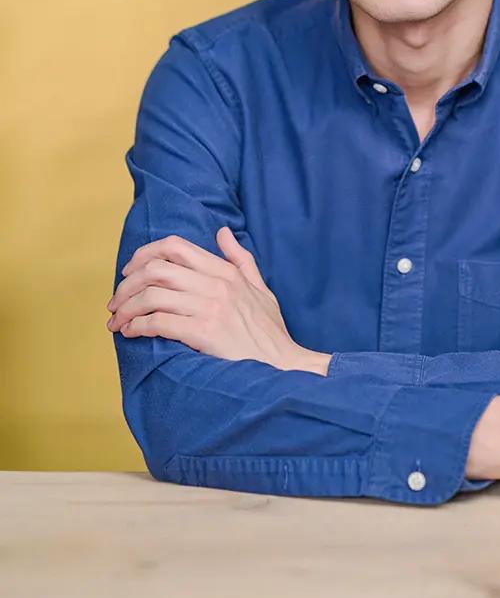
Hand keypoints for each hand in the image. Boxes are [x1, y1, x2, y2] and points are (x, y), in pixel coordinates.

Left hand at [106, 228, 317, 369]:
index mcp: (226, 271)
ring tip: (117, 321)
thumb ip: (240, 259)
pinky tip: (131, 333)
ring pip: (152, 296)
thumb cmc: (270, 332)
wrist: (284, 365)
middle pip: (156, 269)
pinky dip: (138, 326)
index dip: (144, 254)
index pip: (175, 247)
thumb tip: (222, 232)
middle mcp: (217, 284)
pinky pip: (159, 322)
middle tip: (116, 301)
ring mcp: (211, 308)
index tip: (129, 271)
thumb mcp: (261, 288)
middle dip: (127, 284)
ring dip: (127, 308)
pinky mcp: (205, 333)